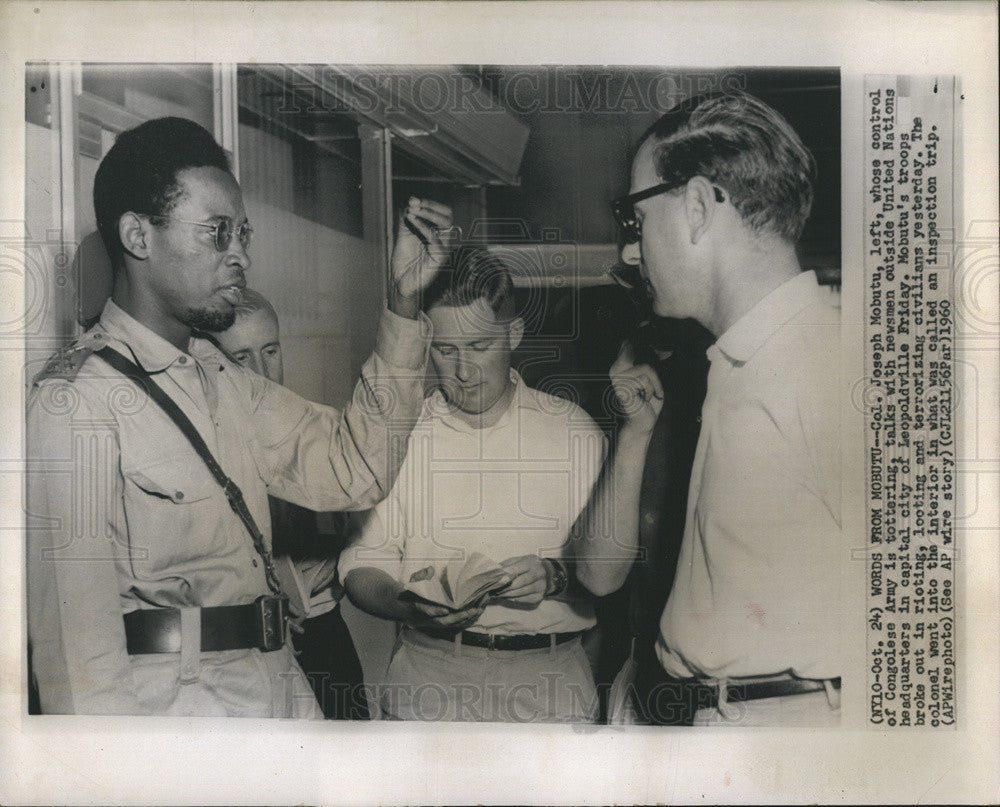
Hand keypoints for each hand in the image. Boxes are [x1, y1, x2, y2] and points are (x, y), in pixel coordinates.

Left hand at [389, 198, 454, 316]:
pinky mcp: (440, 258)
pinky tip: (411, 220)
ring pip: (445, 224)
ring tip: (412, 210)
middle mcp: (443, 240)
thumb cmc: (404, 260)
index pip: (441, 213)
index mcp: (437, 233)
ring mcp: (443, 248)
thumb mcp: (405, 234)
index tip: (412, 200)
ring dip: (427, 213)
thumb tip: (411, 203)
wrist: (400, 281)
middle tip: (414, 203)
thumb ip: (408, 219)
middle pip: (447, 216)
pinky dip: (422, 226)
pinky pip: (434, 238)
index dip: (429, 204)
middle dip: (430, 206)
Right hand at [398, 566, 483, 629]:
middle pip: (440, 622)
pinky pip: (452, 626)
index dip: (434, 611)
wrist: (401, 606)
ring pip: (449, 625)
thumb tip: (430, 570)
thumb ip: (421, 577)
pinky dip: (464, 621)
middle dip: (456, 618)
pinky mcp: (436, 625)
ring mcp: (429, 623)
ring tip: (477, 611)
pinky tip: (475, 615)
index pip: (423, 610)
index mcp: (414, 607)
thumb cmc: (409, 591)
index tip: (444, 611)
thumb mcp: (412, 582)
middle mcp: (422, 618)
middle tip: (469, 611)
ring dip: (464, 620)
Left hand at [494, 555, 548, 606]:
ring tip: (496, 594)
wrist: (548, 573)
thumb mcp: (520, 560)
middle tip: (493, 589)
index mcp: (532, 562)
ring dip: (506, 594)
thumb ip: (507, 564)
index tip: (493, 579)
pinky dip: (512, 599)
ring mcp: (540, 586)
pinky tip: (506, 597)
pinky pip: (523, 600)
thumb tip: (492, 571)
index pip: (515, 570)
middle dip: (504, 587)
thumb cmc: (529, 565)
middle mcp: (539, 574)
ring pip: (520, 592)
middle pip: (518, 583)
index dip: (504, 575)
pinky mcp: (539, 597)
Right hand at [610, 340, 663, 434]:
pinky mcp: (623, 388)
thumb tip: (664, 349)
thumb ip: (654, 361)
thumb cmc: (648, 400)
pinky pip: (646, 380)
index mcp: (620, 364)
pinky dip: (653, 389)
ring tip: (649, 393)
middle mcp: (615, 369)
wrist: (642, 422)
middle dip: (653, 365)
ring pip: (646, 367)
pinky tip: (647, 399)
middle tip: (655, 381)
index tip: (654, 341)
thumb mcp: (653, 376)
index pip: (630, 342)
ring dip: (654, 382)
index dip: (643, 339)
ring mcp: (617, 378)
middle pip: (638, 349)